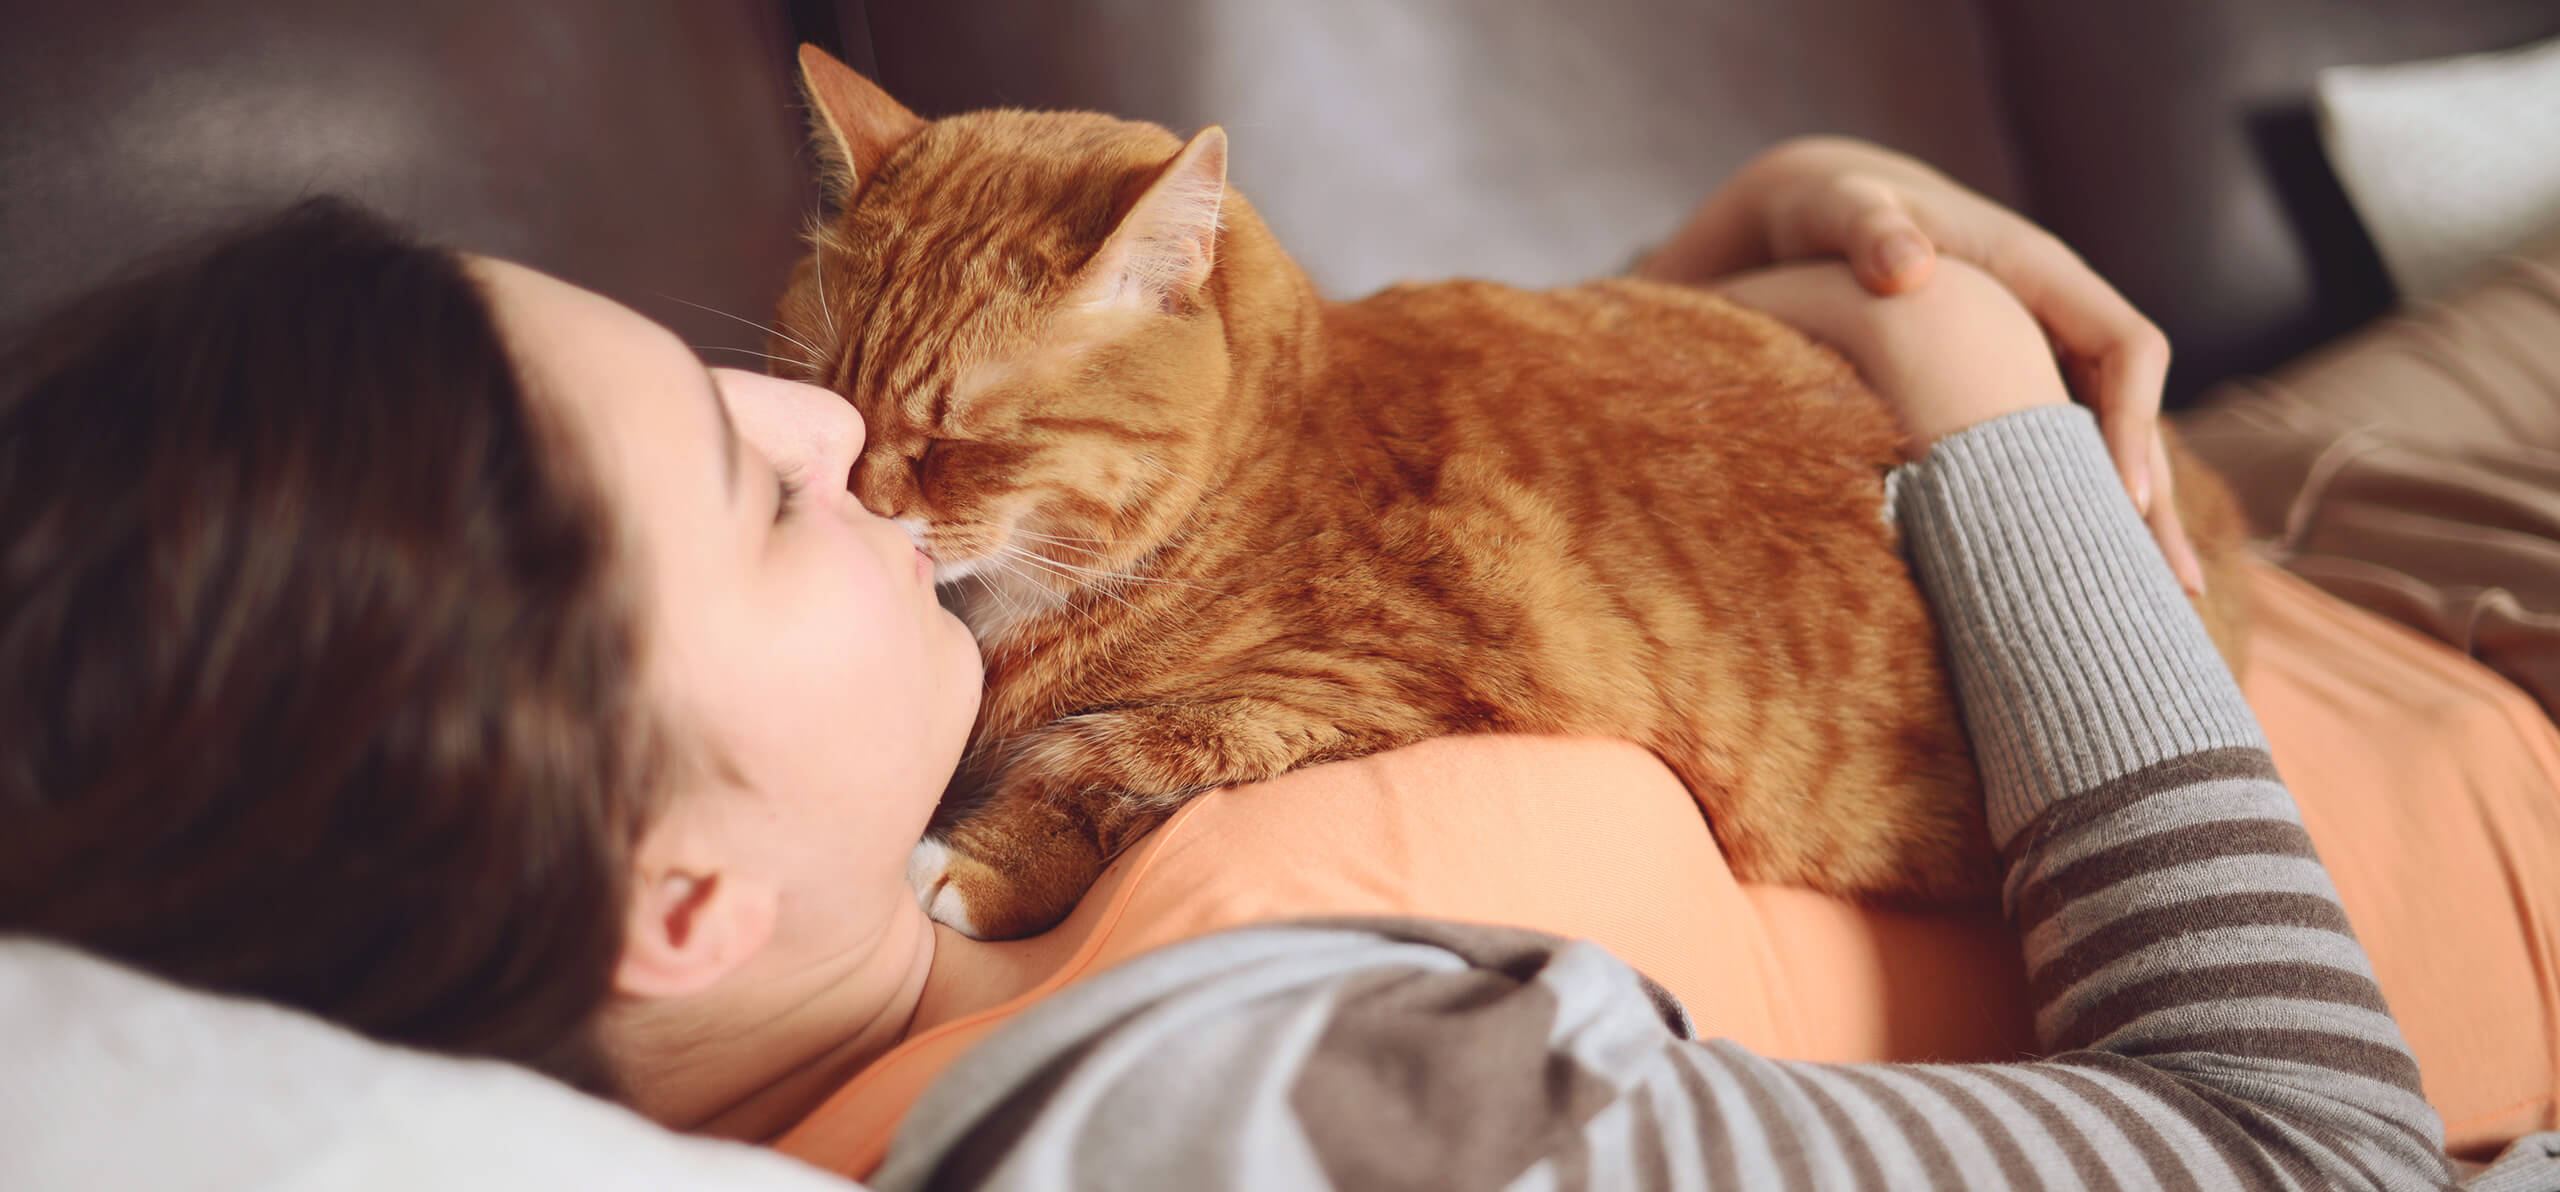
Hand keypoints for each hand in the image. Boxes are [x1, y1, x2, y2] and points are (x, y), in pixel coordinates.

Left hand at [1636, 138, 2201, 591]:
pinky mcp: (2002, 390)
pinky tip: (2070, 579)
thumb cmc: (1830, 209)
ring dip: (2126, 522)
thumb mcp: (1840, 209)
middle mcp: (2054, 318)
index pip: (2128, 346)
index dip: (2134, 422)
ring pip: (2101, 446)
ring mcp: (2035, 357)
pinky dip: (2067, 513)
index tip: (2121, 500)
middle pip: (2133, 414)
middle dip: (2153, 500)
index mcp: (2039, 271)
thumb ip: (1870, 229)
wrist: (1816, 212)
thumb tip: (1904, 267)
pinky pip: (2053, 457)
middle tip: (2170, 592)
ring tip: (2152, 612)